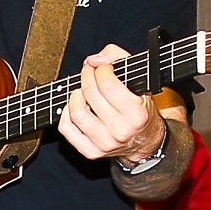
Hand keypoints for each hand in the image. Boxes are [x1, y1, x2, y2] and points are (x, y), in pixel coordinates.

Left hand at [57, 45, 164, 162]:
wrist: (144, 141)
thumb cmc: (140, 108)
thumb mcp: (140, 80)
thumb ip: (119, 58)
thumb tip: (94, 60)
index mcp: (137, 114)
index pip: (107, 84)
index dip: (100, 69)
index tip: (102, 67)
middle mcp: (121, 130)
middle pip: (90, 95)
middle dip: (87, 76)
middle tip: (89, 72)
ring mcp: (104, 143)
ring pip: (77, 113)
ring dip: (76, 96)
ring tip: (83, 91)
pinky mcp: (90, 151)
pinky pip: (67, 129)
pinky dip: (66, 114)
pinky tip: (77, 107)